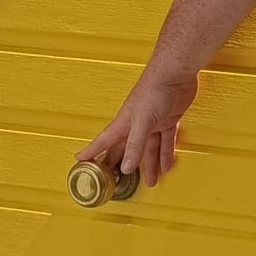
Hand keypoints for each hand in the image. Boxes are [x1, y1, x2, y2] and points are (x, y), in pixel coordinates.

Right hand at [78, 68, 200, 189]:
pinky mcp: (168, 119)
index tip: (80, 161)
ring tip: (150, 182)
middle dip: (122, 165)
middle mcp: (136, 123)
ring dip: (150, 165)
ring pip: (149, 149)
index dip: (91, 152)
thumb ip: (135, 144)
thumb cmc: (154, 88)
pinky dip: (166, 154)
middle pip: (126, 149)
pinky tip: (167, 165)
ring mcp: (152, 122)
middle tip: (116, 180)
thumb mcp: (142, 121)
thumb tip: (128, 167)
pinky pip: (166, 141)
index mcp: (124, 122)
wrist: (175, 73)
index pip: (104, 141)